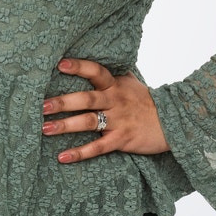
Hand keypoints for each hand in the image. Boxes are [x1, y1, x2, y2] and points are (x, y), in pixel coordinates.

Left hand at [42, 58, 170, 162]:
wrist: (173, 121)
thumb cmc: (146, 101)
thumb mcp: (130, 82)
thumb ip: (112, 74)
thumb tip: (93, 59)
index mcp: (116, 84)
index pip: (96, 71)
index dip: (79, 67)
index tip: (59, 64)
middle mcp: (115, 100)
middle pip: (86, 99)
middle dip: (63, 102)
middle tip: (41, 105)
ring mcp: (118, 120)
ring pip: (88, 122)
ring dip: (65, 126)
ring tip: (44, 128)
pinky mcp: (122, 139)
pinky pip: (98, 147)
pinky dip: (80, 153)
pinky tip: (63, 156)